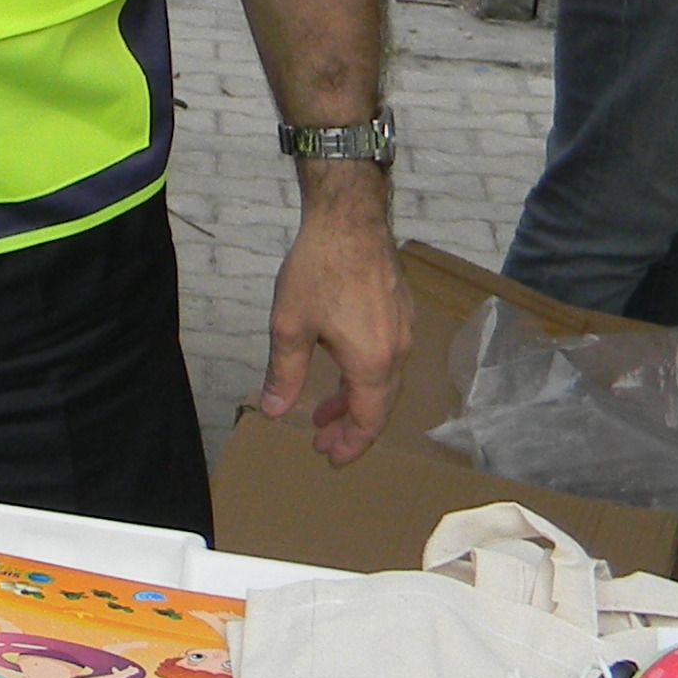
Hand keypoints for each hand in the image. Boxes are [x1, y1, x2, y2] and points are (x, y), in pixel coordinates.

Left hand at [260, 175, 406, 462]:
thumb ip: (285, 373)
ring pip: (382, 379)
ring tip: (322, 412)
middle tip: (322, 441)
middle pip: (379, 404)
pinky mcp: (400, 311)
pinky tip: (339, 368)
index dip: (351, 444)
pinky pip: (385, 357)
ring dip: (354, 399)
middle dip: (349, 427)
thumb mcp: (290, 327)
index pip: (368, 420)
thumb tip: (275, 410)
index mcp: (373, 362)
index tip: (331, 458)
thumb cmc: (319, 270)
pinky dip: (363, 375)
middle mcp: (397, 350)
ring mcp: (403, 330)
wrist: (350, 220)